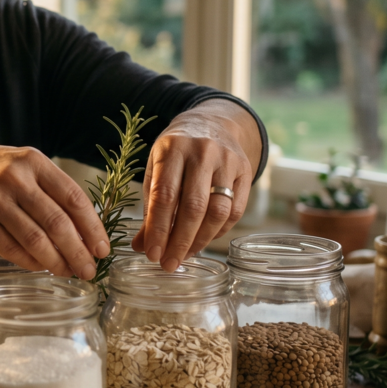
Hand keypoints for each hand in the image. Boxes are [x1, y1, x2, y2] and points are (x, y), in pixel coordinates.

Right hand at [0, 143, 109, 279]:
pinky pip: (11, 249)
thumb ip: (50, 190)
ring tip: (68, 273)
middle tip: (89, 270)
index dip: (93, 228)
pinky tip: (41, 267)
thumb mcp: (22, 165)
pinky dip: (31, 262)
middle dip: (79, 252)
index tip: (103, 249)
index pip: (74, 198)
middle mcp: (14, 178)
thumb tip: (85, 232)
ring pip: (36, 240)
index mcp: (33, 161)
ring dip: (57, 262)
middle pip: (58, 223)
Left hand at [132, 100, 260, 271]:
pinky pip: (234, 211)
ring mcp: (228, 161)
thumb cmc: (176, 152)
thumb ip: (149, 207)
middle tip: (168, 264)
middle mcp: (202, 152)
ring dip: (200, 240)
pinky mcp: (246, 171)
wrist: (211, 123)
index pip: (165, 195)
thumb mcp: (156, 169)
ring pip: (217, 211)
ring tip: (184, 256)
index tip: (151, 254)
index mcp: (172, 148)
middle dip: (179, 241)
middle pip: (193, 207)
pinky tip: (202, 240)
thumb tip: (140, 247)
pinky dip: (217, 232)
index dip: (158, 229)